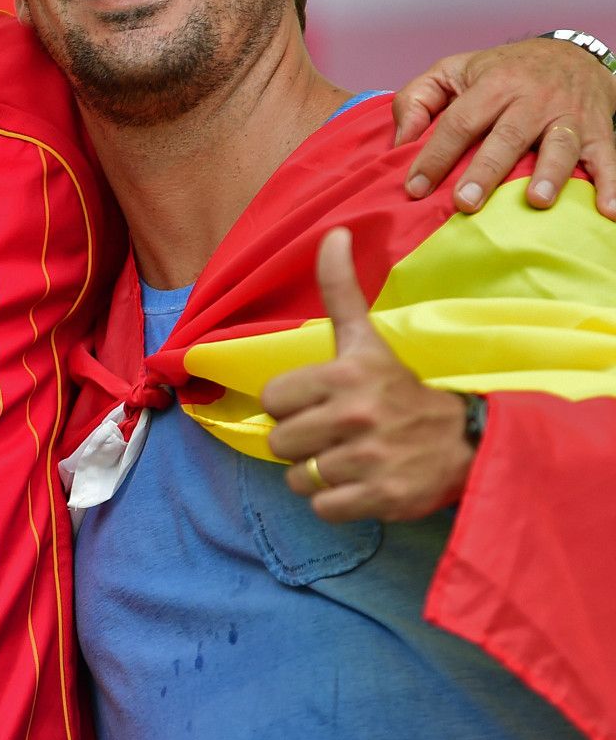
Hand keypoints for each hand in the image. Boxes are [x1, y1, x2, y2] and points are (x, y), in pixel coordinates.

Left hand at [262, 228, 472, 522]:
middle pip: (280, 441)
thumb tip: (332, 233)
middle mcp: (356, 415)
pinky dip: (335, 501)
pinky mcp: (381, 497)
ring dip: (317, 472)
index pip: (272, 399)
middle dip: (301, 440)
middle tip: (334, 433)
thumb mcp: (367, 338)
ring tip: (348, 457)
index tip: (318, 402)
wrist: (465, 439)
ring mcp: (369, 459)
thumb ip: (341, 289)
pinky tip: (359, 482)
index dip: (289, 404)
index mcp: (346, 374)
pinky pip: (322, 506)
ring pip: (298, 476)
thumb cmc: (402, 386)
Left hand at [393, 36, 615, 219]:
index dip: (434, 155)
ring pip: (559, 144)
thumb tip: (400, 142)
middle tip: (465, 203)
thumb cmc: (501, 71)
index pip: (459, 123)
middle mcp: (531, 99)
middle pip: (506, 137)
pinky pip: (607, 158)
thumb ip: (417, 99)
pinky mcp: (598, 130)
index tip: (414, 188)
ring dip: (550, 174)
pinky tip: (609, 211)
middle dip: (486, 171)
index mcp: (492, 85)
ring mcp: (567, 116)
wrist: (570, 53)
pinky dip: (612, 185)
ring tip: (535, 202)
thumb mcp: (452, 71)